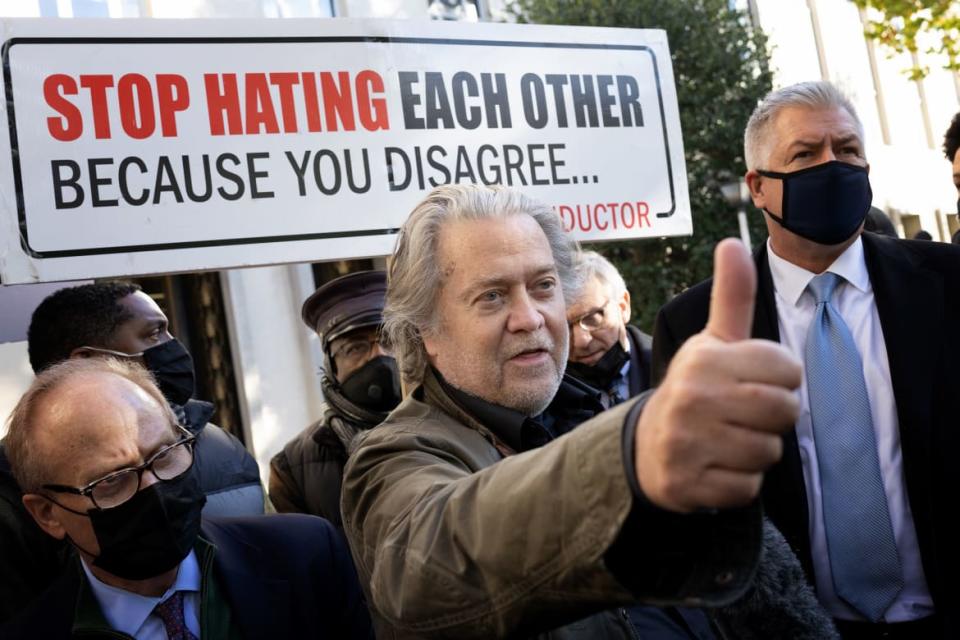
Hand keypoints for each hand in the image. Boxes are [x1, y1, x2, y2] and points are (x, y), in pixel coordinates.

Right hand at [635, 239, 801, 512]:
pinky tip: (716, 467)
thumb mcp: (713, 342)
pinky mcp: (686, 483)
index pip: (789, 370)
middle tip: (744, 416)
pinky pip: (747, 487)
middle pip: (785, 411)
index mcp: (705, 359)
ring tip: (727, 440)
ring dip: (756, 451)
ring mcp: (687, 442)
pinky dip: (739, 482)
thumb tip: (733, 240)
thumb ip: (731, 296)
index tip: (752, 382)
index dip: (781, 380)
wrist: (645, 447)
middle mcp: (692, 397)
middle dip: (774, 418)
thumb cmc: (695, 389)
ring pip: (769, 452)